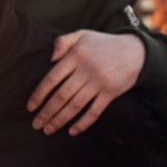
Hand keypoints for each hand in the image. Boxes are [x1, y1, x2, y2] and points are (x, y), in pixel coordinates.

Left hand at [27, 30, 144, 135]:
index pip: (52, 78)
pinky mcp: (111, 93)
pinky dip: (83, 123)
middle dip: (46, 112)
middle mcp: (87, 70)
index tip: (30, 107)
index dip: (39, 94)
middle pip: (61, 96)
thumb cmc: (103, 44)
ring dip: (60, 120)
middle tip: (36, 124)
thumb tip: (50, 60)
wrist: (136, 51)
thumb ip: (62, 42)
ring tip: (48, 130)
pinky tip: (72, 131)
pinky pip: (94, 112)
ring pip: (75, 106)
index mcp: (76, 55)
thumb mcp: (82, 35)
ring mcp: (99, 82)